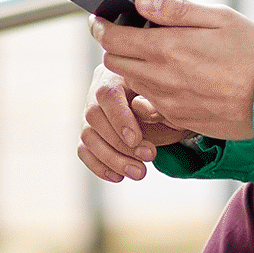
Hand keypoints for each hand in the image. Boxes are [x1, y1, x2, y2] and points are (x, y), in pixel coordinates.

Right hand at [78, 65, 192, 182]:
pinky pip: (84, 151)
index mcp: (116, 75)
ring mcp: (90, 113)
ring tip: (139, 173)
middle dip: (120, 144)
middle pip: (93, 117)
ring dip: (112, 159)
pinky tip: (118, 177)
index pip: (107, 95)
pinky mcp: (90, 133)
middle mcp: (97, 90)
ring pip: (87, 137)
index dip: (119, 118)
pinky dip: (99, 166)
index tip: (136, 140)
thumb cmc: (168, 100)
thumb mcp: (169, 100)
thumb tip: (141, 109)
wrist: (167, 109)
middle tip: (149, 157)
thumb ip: (156, 104)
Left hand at [94, 0, 253, 142]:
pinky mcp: (179, 120)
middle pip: (115, 63)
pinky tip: (173, 80)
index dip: (102, 27)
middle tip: (129, 35)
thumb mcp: (222, 19)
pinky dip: (151, 91)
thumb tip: (141, 0)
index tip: (102, 20)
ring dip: (133, 69)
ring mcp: (168, 103)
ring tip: (156, 56)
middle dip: (115, 47)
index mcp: (169, 48)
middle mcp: (162, 79)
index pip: (113, 39)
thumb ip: (177, 10)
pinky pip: (150, 105)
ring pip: (131, 84)